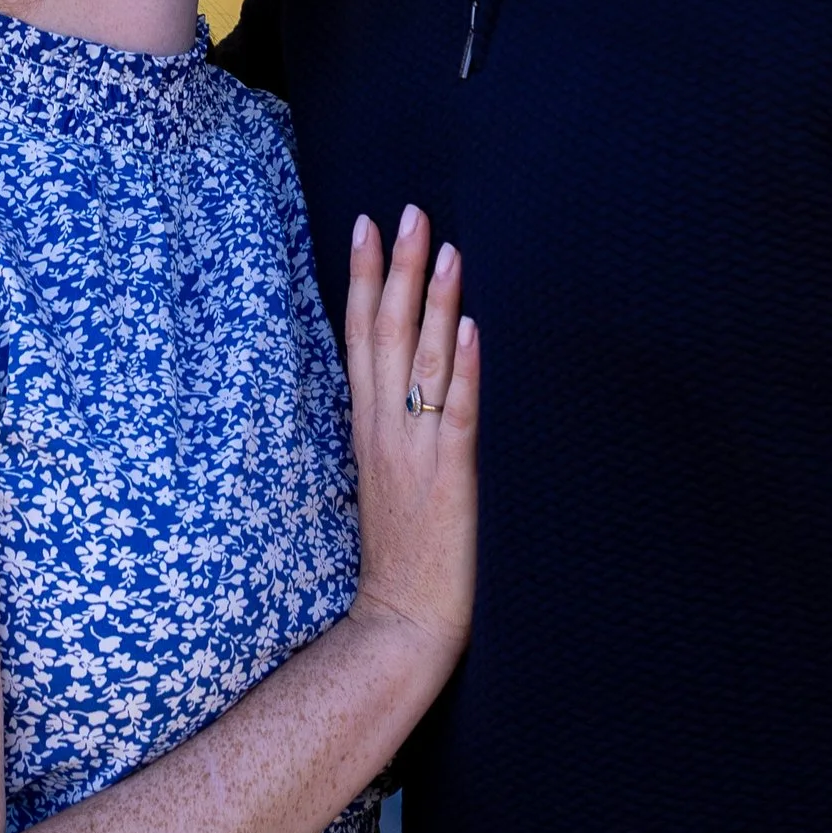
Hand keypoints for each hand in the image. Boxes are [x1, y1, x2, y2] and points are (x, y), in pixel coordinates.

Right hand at [343, 207, 478, 684]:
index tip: (367, 224)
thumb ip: (387, 425)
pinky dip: (465, 367)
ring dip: (435, 301)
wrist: (399, 622)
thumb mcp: (380, 475)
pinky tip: (473, 327)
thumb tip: (401, 375)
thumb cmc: (397, 552)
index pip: (358, 335)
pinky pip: (457, 412)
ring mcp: (416, 449)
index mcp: (364, 424)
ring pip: (423, 360)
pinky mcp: (450, 476)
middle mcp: (384, 428)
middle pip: (385, 332)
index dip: (362, 278)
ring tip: (446, 248)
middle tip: (408, 210)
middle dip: (396, 268)